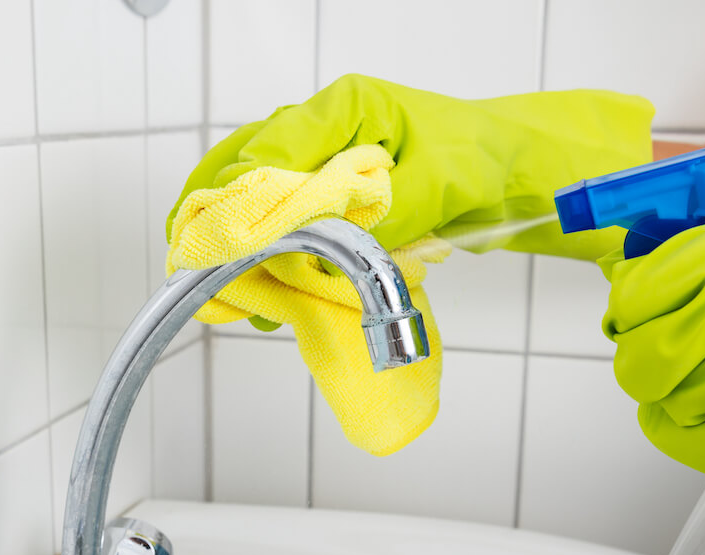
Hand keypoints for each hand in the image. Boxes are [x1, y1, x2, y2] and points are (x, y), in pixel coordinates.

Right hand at [168, 74, 652, 259]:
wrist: (508, 170)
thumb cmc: (480, 161)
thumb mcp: (441, 184)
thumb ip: (382, 211)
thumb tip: (325, 248)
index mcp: (345, 109)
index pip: (270, 149)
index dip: (235, 198)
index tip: (215, 245)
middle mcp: (321, 129)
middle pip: (243, 170)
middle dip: (217, 222)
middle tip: (196, 271)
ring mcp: (319, 161)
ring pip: (253, 198)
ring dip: (237, 245)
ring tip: (225, 293)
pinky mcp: (325, 194)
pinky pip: (280, 223)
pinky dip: (266, 258)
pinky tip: (262, 295)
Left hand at [600, 195, 704, 481]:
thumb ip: (703, 239)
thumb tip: (624, 258)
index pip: (631, 298)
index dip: (629, 313)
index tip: (637, 319)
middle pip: (637, 360)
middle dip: (646, 359)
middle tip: (666, 354)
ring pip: (663, 402)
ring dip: (681, 393)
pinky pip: (687, 443)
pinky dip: (686, 431)